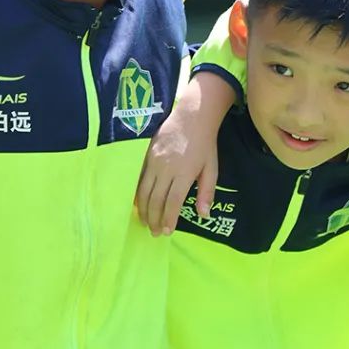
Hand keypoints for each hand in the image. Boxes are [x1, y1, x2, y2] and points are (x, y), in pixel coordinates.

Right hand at [136, 72, 235, 236]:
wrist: (192, 116)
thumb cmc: (205, 144)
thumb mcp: (212, 168)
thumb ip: (207, 192)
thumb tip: (204, 215)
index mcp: (184, 173)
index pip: (173, 202)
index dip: (168, 219)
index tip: (166, 232)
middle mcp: (166, 168)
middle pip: (156, 199)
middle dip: (153, 218)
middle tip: (154, 232)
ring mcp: (154, 160)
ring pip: (143, 190)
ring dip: (143, 209)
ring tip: (145, 222)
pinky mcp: (146, 154)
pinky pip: (138, 178)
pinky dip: (137, 194)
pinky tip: (138, 203)